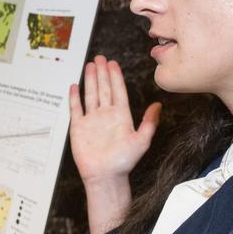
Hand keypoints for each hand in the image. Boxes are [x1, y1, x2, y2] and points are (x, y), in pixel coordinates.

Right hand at [69, 55, 161, 186]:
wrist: (105, 176)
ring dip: (90, 80)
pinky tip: (74, 86)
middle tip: (101, 58)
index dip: (116, 77)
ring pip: (90, 94)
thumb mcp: (142, 140)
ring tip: (89, 65)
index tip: (114, 64)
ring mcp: (92, 120)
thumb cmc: (124, 162)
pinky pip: (76, 109)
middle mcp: (106, 115)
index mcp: (121, 116)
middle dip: (102, 73)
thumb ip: (149, 122)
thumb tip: (158, 105)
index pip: (118, 91)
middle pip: (103, 88)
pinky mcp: (78, 127)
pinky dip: (74, 97)